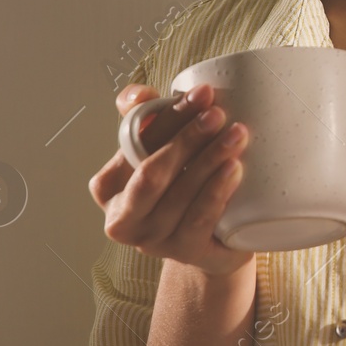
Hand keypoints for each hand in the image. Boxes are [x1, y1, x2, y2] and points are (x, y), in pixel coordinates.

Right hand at [88, 82, 255, 277]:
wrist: (212, 240)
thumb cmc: (182, 184)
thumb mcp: (162, 148)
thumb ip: (145, 114)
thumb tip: (138, 95)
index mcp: (108, 186)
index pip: (135, 144)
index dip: (169, 115)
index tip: (202, 93)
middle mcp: (122, 217)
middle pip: (153, 172)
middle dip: (186, 138)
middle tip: (219, 114)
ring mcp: (151, 240)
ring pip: (180, 194)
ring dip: (209, 159)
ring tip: (237, 135)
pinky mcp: (183, 252)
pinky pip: (200, 218)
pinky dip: (217, 191)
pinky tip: (235, 169)